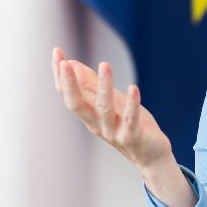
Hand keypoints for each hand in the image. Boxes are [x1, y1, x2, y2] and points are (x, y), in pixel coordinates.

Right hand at [52, 49, 171, 169]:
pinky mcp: (132, 137)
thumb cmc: (127, 124)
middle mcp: (96, 124)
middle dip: (69, 85)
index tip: (56, 52)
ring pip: (104, 109)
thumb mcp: (109, 101)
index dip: (60, 75)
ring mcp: (113, 132)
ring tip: (105, 64)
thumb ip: (91, 84)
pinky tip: (133, 87)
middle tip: (64, 63)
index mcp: (88, 114)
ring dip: (104, 86)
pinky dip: (131, 105)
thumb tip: (72, 63)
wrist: (150, 155)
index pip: (68, 94)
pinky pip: (130, 120)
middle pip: (77, 105)